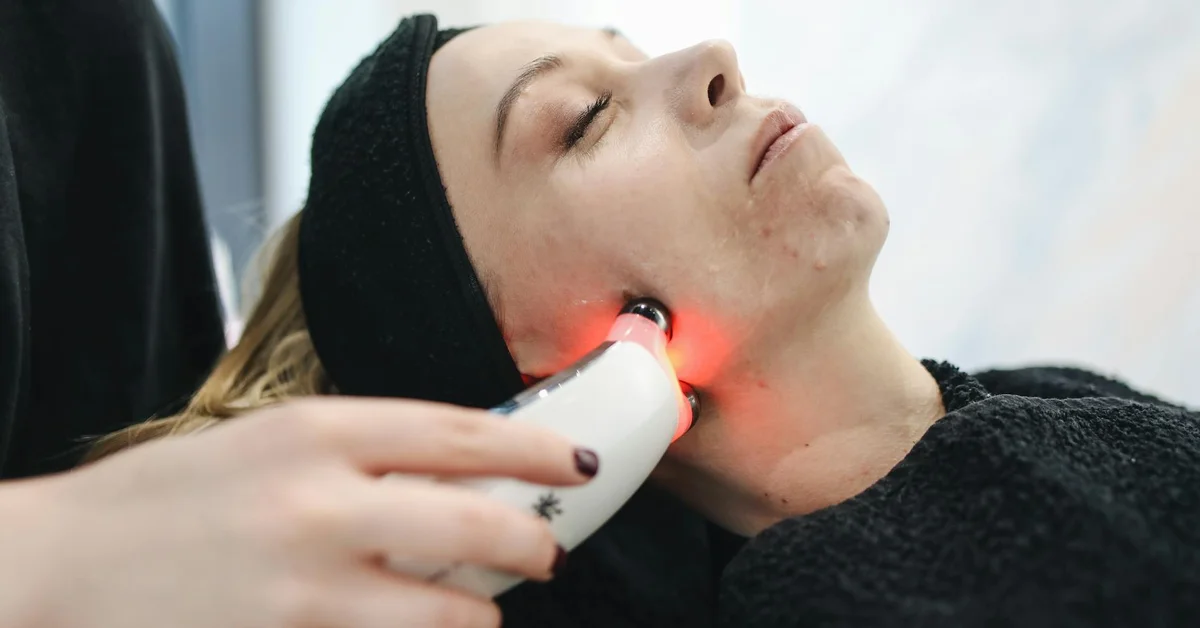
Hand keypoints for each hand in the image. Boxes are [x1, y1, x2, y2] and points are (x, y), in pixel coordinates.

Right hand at [0, 398, 595, 627]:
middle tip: (548, 549)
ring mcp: (304, 588)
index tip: (576, 462)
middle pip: (474, 520)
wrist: (63, 567)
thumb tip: (457, 466)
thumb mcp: (265, 441)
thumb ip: (358, 450)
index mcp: (314, 430)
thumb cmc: (168, 497)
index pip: (458, 432)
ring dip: (480, 613)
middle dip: (533, 540)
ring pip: (450, 611)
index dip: (533, 449)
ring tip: (477, 607)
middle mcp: (317, 504)